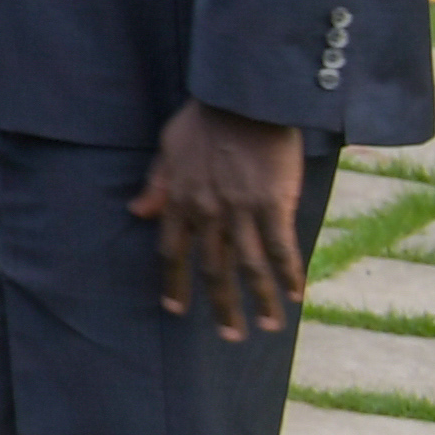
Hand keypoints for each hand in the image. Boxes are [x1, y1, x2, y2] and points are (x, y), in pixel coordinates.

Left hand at [132, 99, 313, 339]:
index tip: (174, 309)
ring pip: (248, 267)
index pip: (172, 252)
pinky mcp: (273, 203)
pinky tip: (297, 294)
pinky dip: (289, 274)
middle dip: (221, 306)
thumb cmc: (204, 119)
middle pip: (212, 269)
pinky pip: (281, 248)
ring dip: (259, 300)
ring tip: (269, 326)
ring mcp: (240, 210)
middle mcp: (207, 212)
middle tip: (230, 336)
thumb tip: (137, 211)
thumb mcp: (167, 148)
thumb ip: (156, 184)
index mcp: (179, 200)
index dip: (174, 283)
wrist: (242, 99)